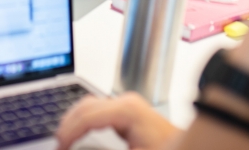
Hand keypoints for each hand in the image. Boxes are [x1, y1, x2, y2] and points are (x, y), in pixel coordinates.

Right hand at [55, 93, 181, 149]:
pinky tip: (79, 133)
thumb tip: (77, 146)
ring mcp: (128, 106)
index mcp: (127, 111)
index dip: (68, 133)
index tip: (59, 147)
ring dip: (74, 121)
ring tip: (63, 139)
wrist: (191, 149)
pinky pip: (99, 111)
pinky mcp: (130, 114)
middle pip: (85, 105)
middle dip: (67, 124)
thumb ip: (100, 149)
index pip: (86, 116)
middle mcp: (126, 103)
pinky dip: (85, 121)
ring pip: (90, 105)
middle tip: (57, 144)